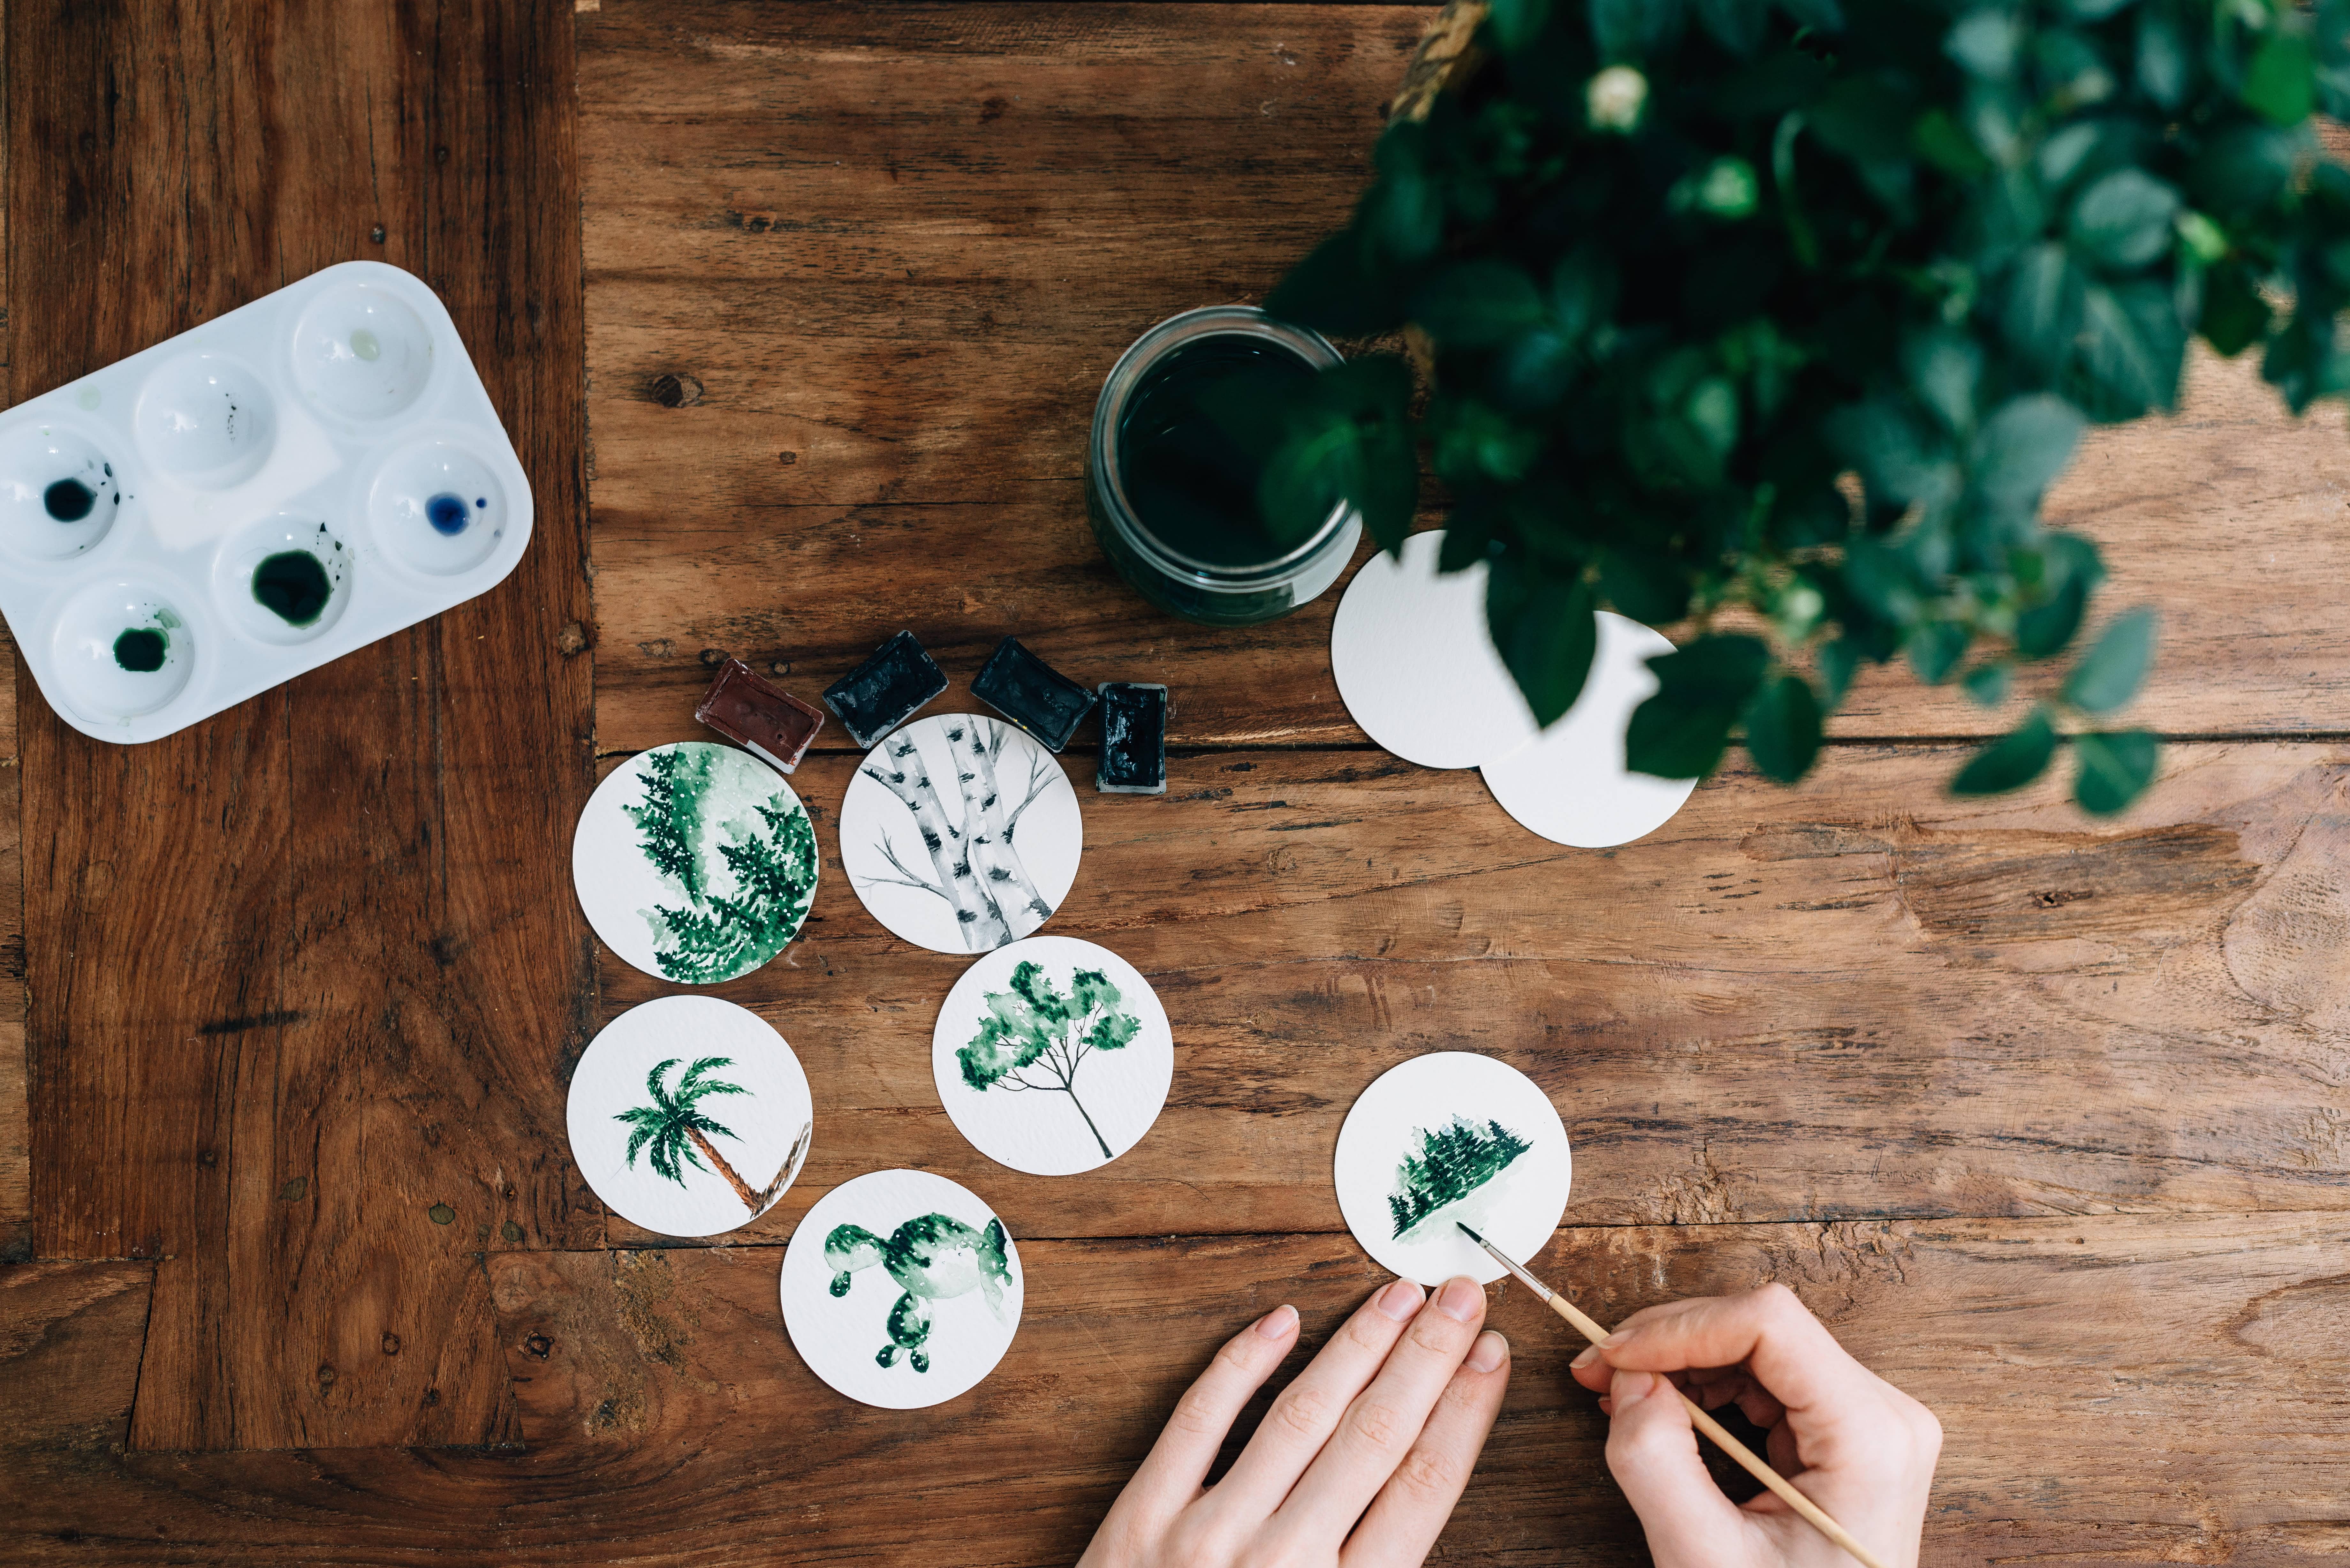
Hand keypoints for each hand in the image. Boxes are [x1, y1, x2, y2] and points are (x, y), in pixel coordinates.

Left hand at [1080, 1276, 1510, 1567]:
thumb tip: (1432, 1484)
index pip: (1423, 1485)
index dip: (1464, 1410)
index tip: (1491, 1352)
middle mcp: (1285, 1564)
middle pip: (1374, 1436)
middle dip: (1426, 1357)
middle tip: (1459, 1294)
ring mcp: (1209, 1537)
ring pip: (1299, 1416)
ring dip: (1357, 1346)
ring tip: (1398, 1295)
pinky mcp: (1143, 1519)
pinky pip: (1198, 1422)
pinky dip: (1241, 1365)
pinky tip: (1282, 1319)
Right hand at [1570, 1283, 1939, 1567]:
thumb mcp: (1705, 1559)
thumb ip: (1656, 1465)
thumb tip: (1627, 1379)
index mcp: (1871, 1440)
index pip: (1770, 1325)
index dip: (1680, 1328)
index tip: (1615, 1358)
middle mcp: (1886, 1415)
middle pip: (1764, 1327)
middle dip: (1671, 1341)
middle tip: (1599, 1371)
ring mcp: (1872, 1420)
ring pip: (1761, 1345)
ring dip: (1684, 1360)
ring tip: (1625, 1393)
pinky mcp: (1849, 1431)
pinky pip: (1769, 1376)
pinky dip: (1709, 1384)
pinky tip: (1668, 1408)